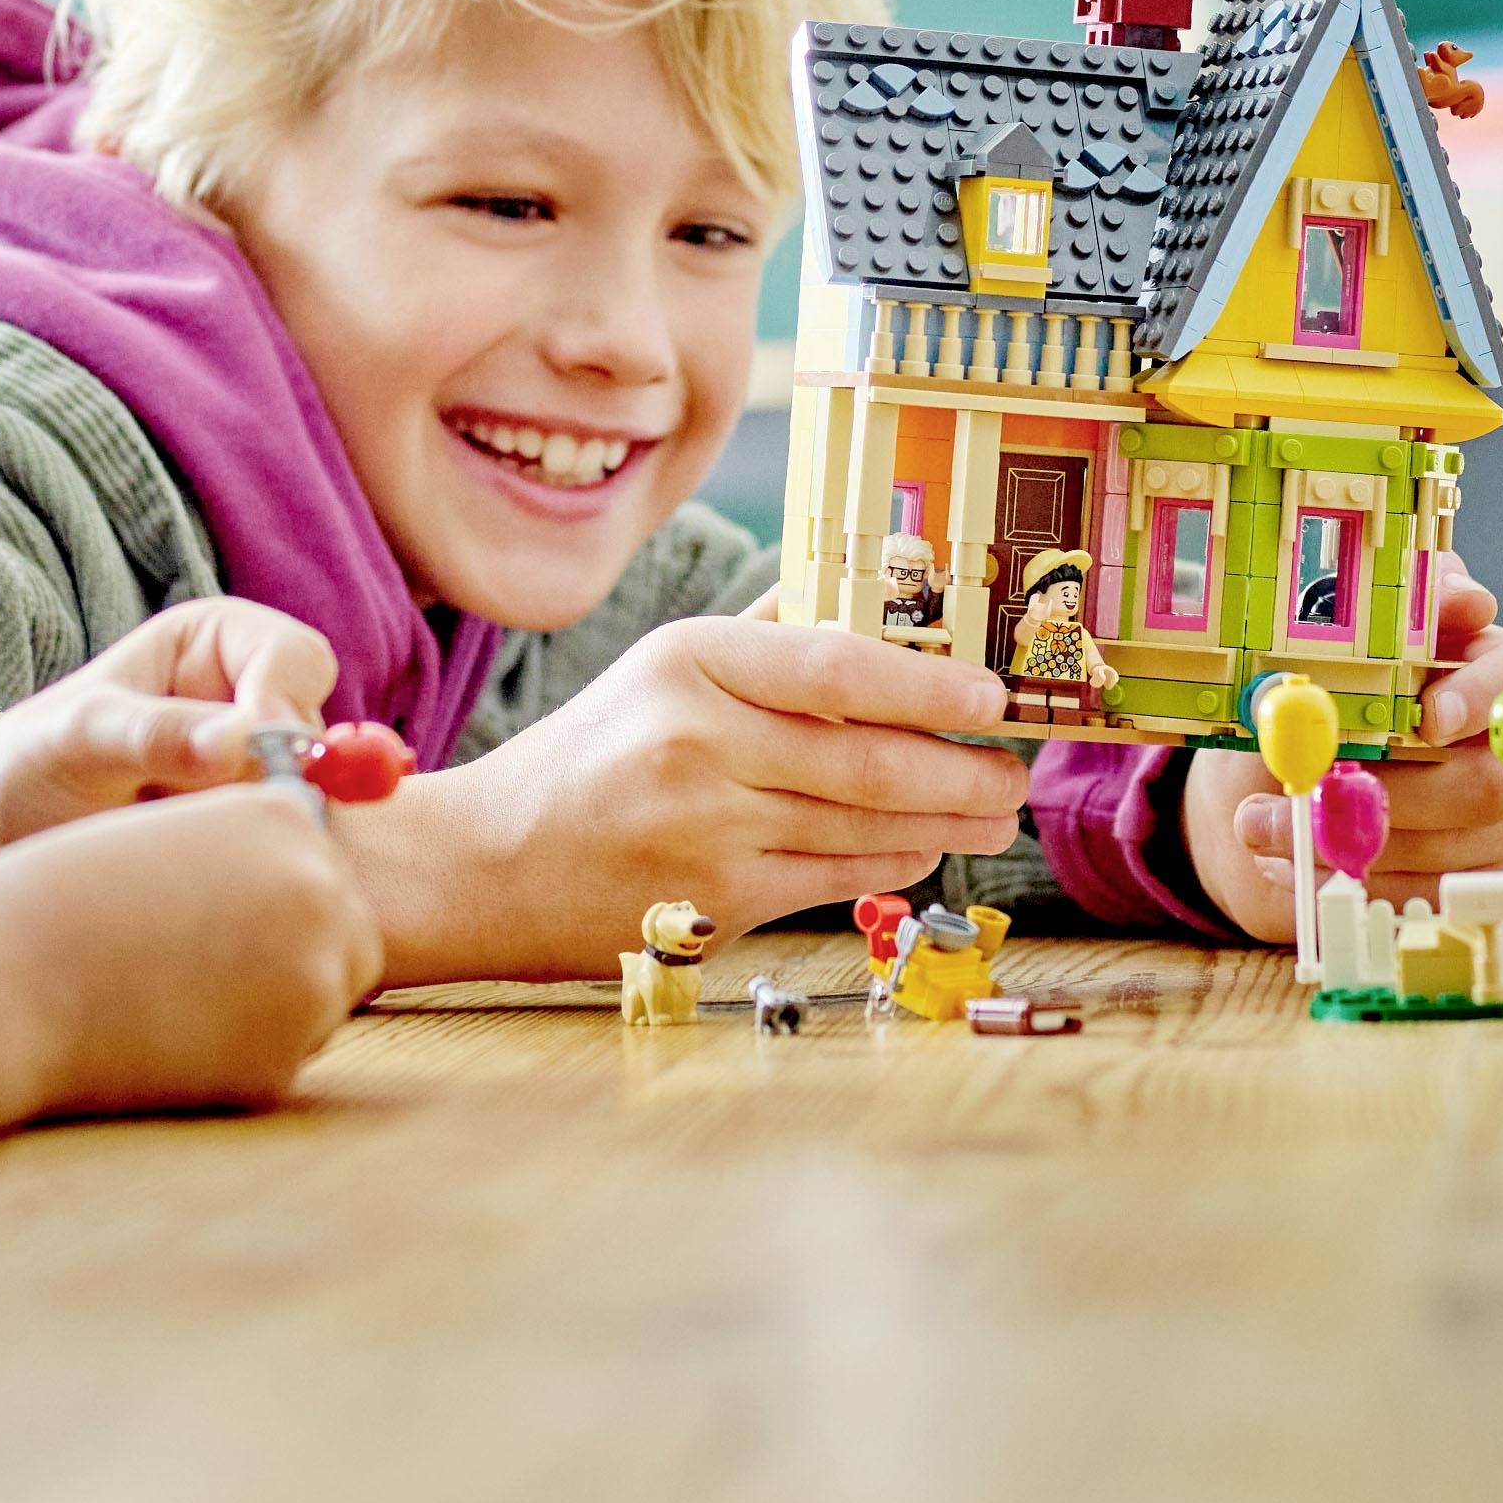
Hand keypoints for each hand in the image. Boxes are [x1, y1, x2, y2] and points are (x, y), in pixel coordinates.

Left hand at [0, 598, 338, 877]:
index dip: (287, 706)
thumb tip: (240, 740)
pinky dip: (265, 858)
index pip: (295, 656)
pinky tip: (204, 872)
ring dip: (266, 824)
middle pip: (317, 730)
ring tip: (184, 846)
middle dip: (285, 778)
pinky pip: (293, 841)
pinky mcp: (253, 826)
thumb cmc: (24, 770)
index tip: (264, 764)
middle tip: (233, 822)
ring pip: (312, 794)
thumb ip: (155, 735)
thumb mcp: (78, 741)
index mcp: (213, 639)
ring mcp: (256, 768)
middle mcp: (247, 697)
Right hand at [0, 784, 383, 1127]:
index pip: (319, 855)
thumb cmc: (70, 897)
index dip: (271, 887)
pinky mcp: (286, 1056)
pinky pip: (287, 1052)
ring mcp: (312, 975)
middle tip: (203, 960)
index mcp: (284, 814)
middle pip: (346, 924)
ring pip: (325, 993)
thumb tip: (318, 885)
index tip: (212, 906)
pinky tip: (172, 1034)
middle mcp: (317, 885)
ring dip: (276, 999)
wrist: (5, 982)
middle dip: (294, 945)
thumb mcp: (174, 833)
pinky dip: (243, 1052)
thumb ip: (249, 847)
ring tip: (177, 991)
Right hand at [335, 616, 1025, 982]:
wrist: (487, 863)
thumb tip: (872, 599)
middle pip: (870, 757)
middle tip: (1014, 766)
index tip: (992, 693)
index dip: (930, 683)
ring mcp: (709, 830)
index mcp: (688, 662)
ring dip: (949, 819)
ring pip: (868, 825)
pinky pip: (840, 880)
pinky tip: (925, 843)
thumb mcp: (660, 669)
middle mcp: (699, 742)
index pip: (835, 664)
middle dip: (966, 768)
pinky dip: (897, 860)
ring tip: (992, 806)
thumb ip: (764, 637)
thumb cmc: (589, 756)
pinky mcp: (717, 903)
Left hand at [1181, 556, 1502, 940]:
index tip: (1426, 718)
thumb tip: (1465, 597)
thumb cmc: (1309, 689)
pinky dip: (1338, 881)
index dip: (1478, 697)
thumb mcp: (1323, 638)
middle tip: (1289, 789)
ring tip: (1255, 824)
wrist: (1272, 769)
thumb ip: (1389, 613)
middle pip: (1478, 785)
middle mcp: (1497, 750)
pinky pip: (1413, 895)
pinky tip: (1282, 862)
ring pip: (1440, 850)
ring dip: (1338, 842)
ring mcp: (1490, 822)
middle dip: (1376, 796)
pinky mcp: (1457, 876)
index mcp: (1476, 669)